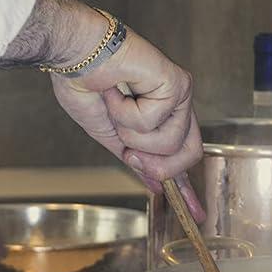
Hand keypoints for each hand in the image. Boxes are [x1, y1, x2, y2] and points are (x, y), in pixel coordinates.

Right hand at [48, 27, 203, 214]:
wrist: (73, 56)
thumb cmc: (84, 85)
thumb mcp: (111, 135)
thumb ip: (135, 159)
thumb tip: (154, 187)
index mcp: (163, 116)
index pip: (183, 156)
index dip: (188, 187)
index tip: (197, 214)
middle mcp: (177, 104)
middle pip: (189, 155)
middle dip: (157, 165)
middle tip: (129, 151)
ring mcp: (179, 94)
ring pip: (169, 144)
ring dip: (131, 132)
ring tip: (115, 104)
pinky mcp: (176, 84)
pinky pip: (154, 123)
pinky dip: (125, 112)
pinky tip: (116, 89)